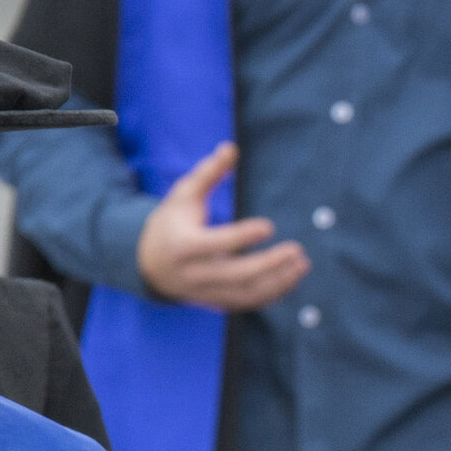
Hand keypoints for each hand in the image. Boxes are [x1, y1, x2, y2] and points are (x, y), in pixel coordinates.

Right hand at [134, 143, 311, 311]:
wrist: (148, 263)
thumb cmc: (171, 222)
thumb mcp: (183, 194)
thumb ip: (208, 173)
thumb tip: (231, 147)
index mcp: (182, 245)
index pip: (215, 244)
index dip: (243, 236)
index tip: (269, 226)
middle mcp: (193, 274)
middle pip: (236, 275)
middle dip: (269, 264)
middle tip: (296, 249)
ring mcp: (205, 292)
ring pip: (245, 294)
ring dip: (278, 282)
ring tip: (302, 264)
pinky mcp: (215, 302)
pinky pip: (247, 303)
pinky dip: (272, 293)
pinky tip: (290, 277)